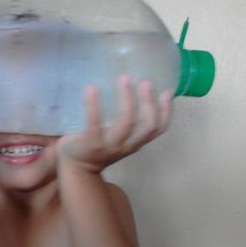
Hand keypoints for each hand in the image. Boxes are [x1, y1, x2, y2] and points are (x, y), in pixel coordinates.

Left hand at [57, 75, 172, 172]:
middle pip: (147, 125)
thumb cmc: (96, 146)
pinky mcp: (89, 142)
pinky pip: (94, 123)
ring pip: (125, 123)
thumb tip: (130, 86)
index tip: (168, 92)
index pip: (157, 129)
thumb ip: (125, 121)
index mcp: (134, 142)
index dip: (166, 112)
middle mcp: (125, 145)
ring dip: (127, 99)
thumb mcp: (116, 137)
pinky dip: (94, 104)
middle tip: (146, 81)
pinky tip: (92, 87)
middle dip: (149, 102)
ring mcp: (108, 145)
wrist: (77, 168)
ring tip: (125, 78)